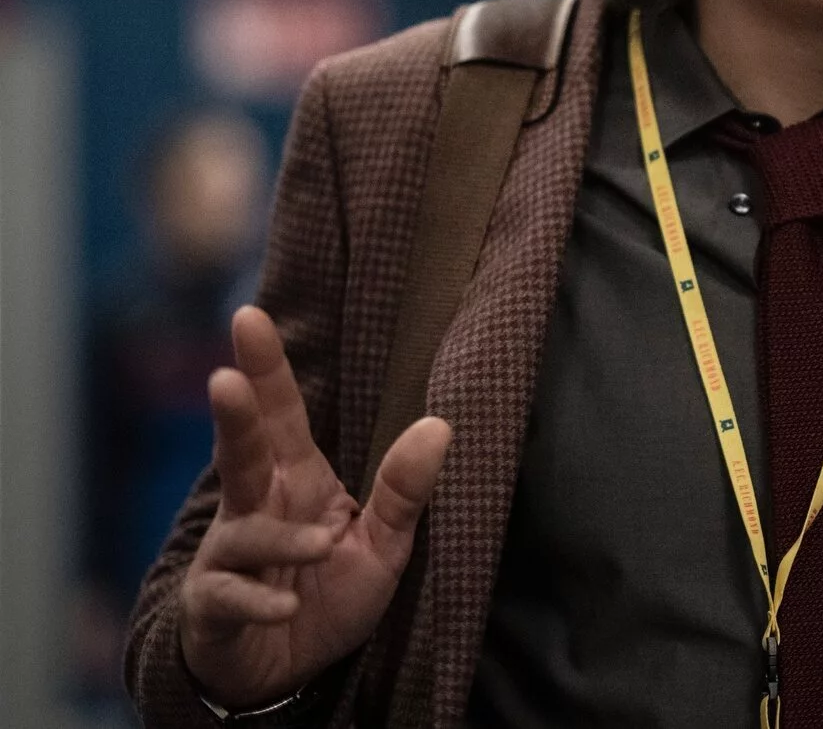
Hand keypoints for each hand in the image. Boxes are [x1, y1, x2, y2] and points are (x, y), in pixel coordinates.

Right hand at [178, 307, 451, 709]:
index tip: (250, 318)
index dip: (266, 368)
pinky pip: (231, 595)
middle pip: (242, 452)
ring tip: (323, 545)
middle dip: (234, 417)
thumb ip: (404, 490)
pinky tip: (285, 607)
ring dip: (281, 538)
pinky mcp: (215, 604)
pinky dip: (259, 600)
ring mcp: (229, 555)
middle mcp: (255, 507)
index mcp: (295, 479)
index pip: (281, 415)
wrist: (281, 670)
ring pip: (244, 530)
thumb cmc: (327, 593)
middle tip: (225, 380)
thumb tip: (440, 425)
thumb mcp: (383, 544)